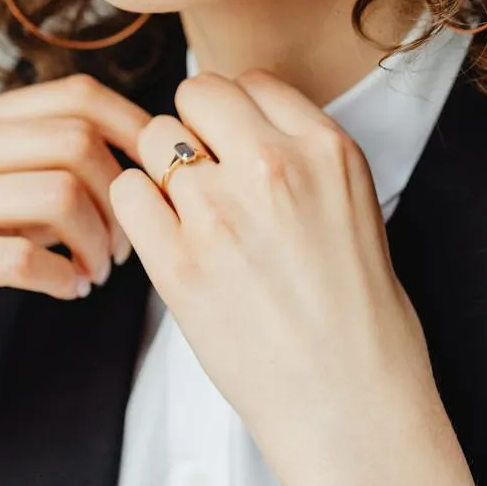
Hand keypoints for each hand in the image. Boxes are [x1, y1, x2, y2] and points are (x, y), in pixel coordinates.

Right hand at [0, 72, 150, 398]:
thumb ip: (50, 167)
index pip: (77, 95)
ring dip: (98, 242)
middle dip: (120, 198)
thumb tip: (145, 154)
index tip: (159, 177)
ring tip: (97, 271)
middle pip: (76, 140)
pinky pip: (22, 258)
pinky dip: (63, 279)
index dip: (136, 130)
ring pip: (58, 194)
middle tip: (124, 246)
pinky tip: (68, 290)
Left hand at [108, 68, 476, 485]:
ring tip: (189, 218)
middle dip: (193, 130)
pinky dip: (137, 212)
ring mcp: (221, 213)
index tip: (238, 151)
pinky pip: (128, 194)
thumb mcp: (354, 207)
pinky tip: (166, 242)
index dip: (236, 115)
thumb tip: (242, 127)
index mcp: (326, 149)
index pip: (251, 82)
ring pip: (153, 139)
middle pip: (195, 94)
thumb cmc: (358, 317)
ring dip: (162, 171)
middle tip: (206, 180)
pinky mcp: (178, 263)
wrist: (351, 403)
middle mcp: (273, 168)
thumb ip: (299, 157)